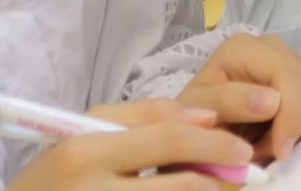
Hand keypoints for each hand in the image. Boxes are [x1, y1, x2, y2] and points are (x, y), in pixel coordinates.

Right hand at [6, 100, 251, 190]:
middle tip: (248, 172)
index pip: (165, 139)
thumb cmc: (52, 175)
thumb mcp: (84, 134)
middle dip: (220, 176)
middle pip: (177, 183)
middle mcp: (93, 189)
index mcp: (86, 150)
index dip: (211, 142)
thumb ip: (141, 117)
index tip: (241, 144)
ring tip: (225, 190)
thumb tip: (205, 117)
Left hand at [179, 33, 300, 160]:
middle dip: (289, 130)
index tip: (279, 152)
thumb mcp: (196, 109)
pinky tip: (281, 137)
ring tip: (265, 145)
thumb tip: (273, 102)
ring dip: (297, 134)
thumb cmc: (198, 115)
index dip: (289, 116)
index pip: (287, 74)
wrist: (205, 124)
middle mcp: (277, 48)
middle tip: (263, 153)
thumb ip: (226, 102)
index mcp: (246, 48)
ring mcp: (298, 64)